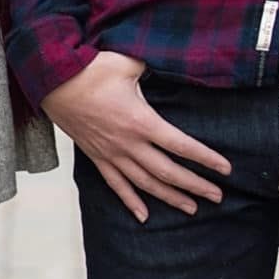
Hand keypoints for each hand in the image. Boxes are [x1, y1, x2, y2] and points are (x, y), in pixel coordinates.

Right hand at [41, 51, 229, 221]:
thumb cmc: (90, 69)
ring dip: (170, 198)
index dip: (206, 159)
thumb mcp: (127, 63)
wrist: (52, 81)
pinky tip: (144, 216)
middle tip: (218, 197)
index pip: (181, 146)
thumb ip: (153, 67)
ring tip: (191, 208)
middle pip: (168, 172)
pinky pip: (116, 185)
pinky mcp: (97, 157)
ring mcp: (111, 154)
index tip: (226, 169)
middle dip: (195, 186)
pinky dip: (131, 202)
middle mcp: (128, 144)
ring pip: (145, 184)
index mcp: (141, 121)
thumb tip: (171, 61)